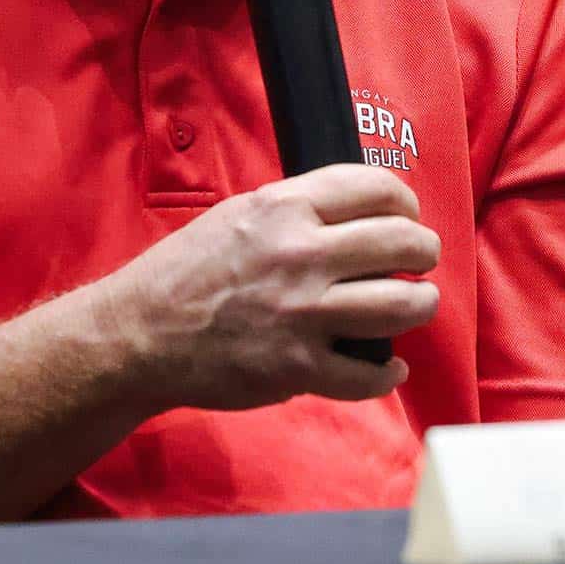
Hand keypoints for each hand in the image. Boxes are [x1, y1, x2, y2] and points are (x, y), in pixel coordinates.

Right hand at [101, 164, 440, 413]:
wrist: (140, 333)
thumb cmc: (185, 272)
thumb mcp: (238, 215)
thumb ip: (295, 211)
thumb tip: (352, 213)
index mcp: (284, 209)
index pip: (375, 189)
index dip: (404, 202)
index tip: (407, 216)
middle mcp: (300, 255)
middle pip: (401, 244)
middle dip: (424, 251)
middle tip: (421, 259)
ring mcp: (302, 313)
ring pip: (400, 305)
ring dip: (421, 304)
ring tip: (418, 303)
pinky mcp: (298, 367)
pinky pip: (368, 374)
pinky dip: (387, 373)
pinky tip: (387, 367)